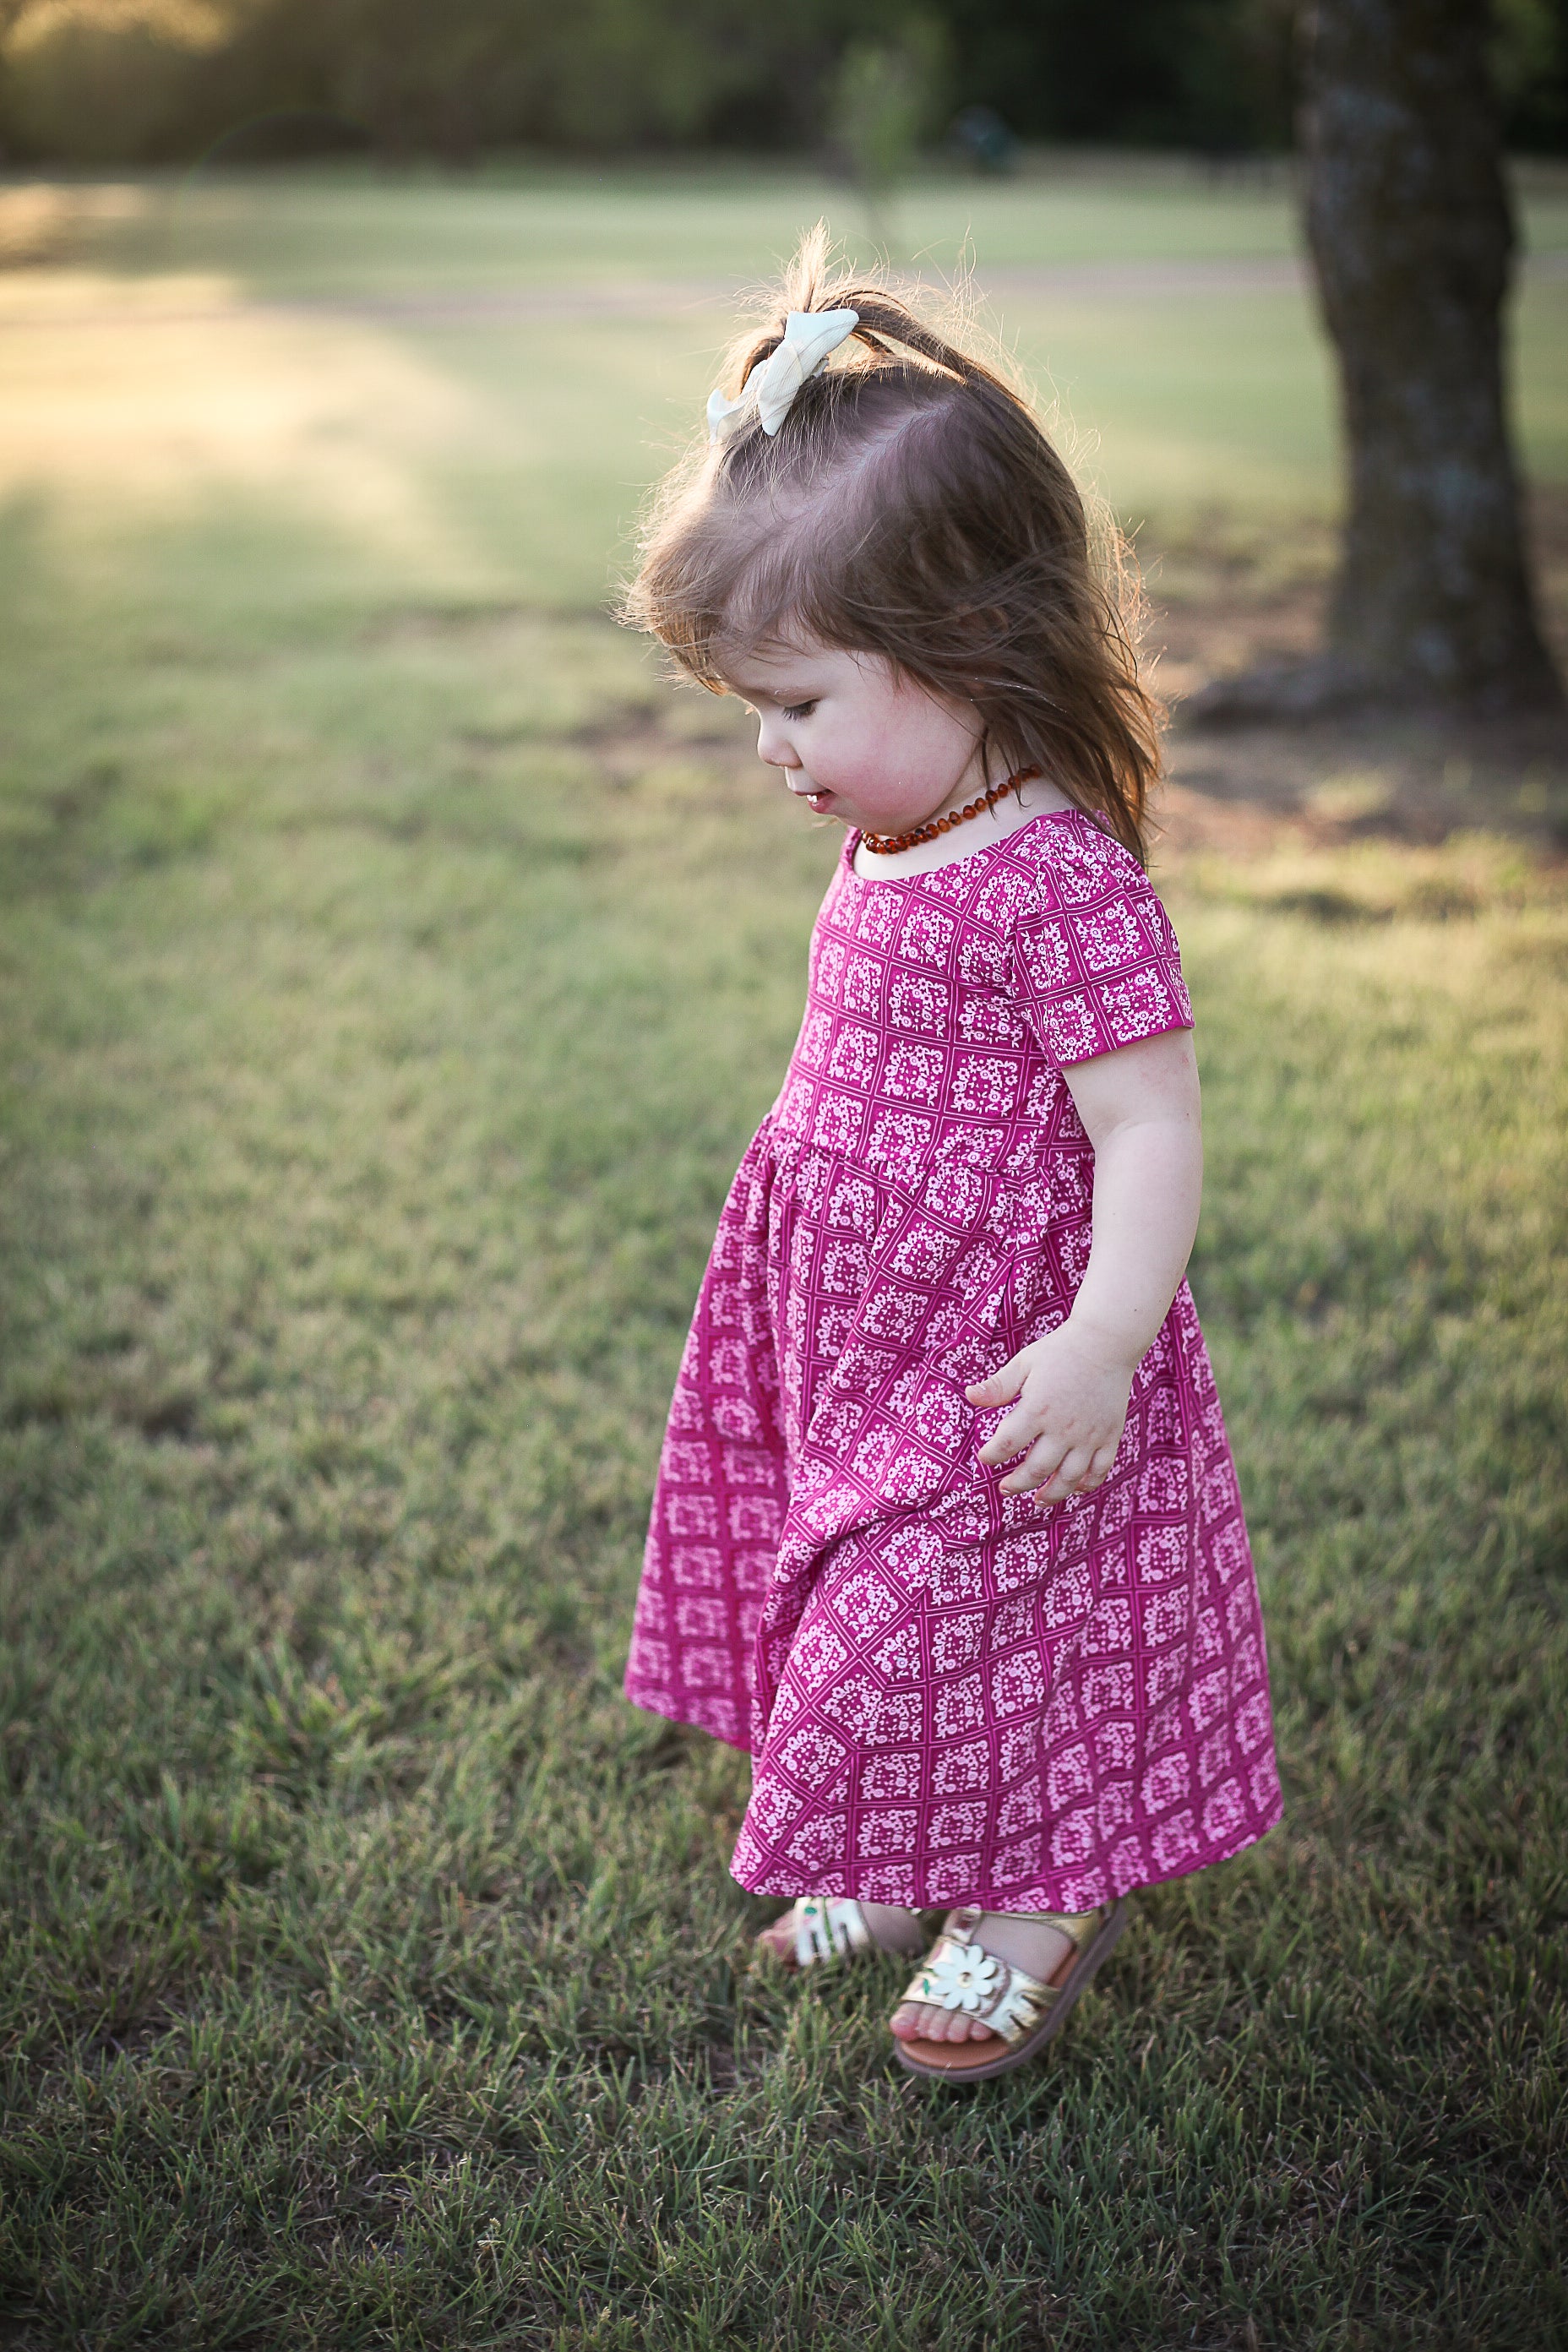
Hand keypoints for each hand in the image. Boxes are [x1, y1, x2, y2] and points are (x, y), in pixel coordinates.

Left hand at [966, 1321, 1132, 1502]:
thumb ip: (998, 1386)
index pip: (1006, 1444)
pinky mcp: (1110, 1435)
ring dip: (1051, 1494)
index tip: (984, 1459)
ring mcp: (1089, 1435)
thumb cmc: (1060, 1351)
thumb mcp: (1024, 1363)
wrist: (1106, 1343)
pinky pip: (1100, 1469)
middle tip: (1005, 1489)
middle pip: (1036, 1469)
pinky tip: (1075, 1488)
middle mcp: (1063, 1428)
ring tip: (1038, 1501)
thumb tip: (969, 1396)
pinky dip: (1088, 1484)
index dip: (991, 1456)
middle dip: (1016, 1483)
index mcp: (1037, 1409)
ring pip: (1068, 1477)